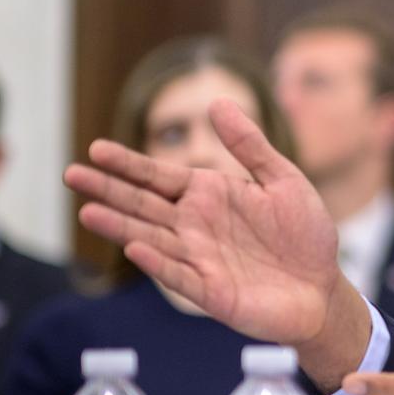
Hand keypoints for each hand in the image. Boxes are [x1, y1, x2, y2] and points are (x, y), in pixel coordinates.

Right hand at [63, 98, 369, 387]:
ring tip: (87, 210)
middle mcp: (195, 225)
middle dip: (108, 190)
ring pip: (151, 238)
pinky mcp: (211, 292)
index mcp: (209, 195)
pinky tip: (134, 246)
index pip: (159, 176)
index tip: (95, 149)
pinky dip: (158, 262)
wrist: (323, 288)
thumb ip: (250, 144)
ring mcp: (199, 259)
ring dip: (120, 225)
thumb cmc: (304, 234)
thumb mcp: (283, 180)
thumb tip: (218, 102)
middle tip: (70, 175)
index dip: (128, 163)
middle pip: (143, 204)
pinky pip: (180, 275)